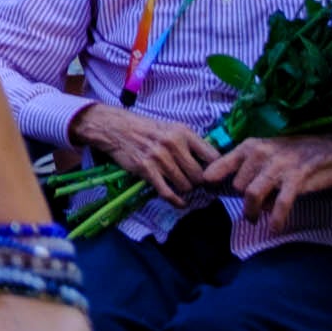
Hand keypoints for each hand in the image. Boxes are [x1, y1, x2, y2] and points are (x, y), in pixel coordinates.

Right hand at [67, 103, 215, 203]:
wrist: (115, 127)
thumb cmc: (145, 129)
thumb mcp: (171, 128)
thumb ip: (190, 143)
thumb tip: (211, 164)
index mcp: (183, 132)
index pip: (212, 157)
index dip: (216, 171)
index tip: (214, 177)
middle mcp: (173, 144)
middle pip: (200, 176)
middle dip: (199, 184)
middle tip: (196, 184)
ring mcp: (159, 157)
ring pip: (186, 186)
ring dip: (185, 190)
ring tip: (181, 186)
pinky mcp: (146, 170)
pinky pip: (168, 192)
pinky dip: (177, 201)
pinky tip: (180, 202)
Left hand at [207, 134, 331, 238]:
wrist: (330, 148)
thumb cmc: (294, 153)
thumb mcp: (267, 152)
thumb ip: (249, 168)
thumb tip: (234, 191)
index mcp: (250, 146)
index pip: (222, 163)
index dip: (211, 178)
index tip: (205, 190)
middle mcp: (261, 154)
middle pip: (238, 186)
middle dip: (242, 201)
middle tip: (249, 210)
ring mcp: (278, 166)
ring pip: (252, 194)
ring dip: (251, 212)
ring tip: (253, 220)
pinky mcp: (296, 178)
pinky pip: (281, 203)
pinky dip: (276, 218)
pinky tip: (274, 227)